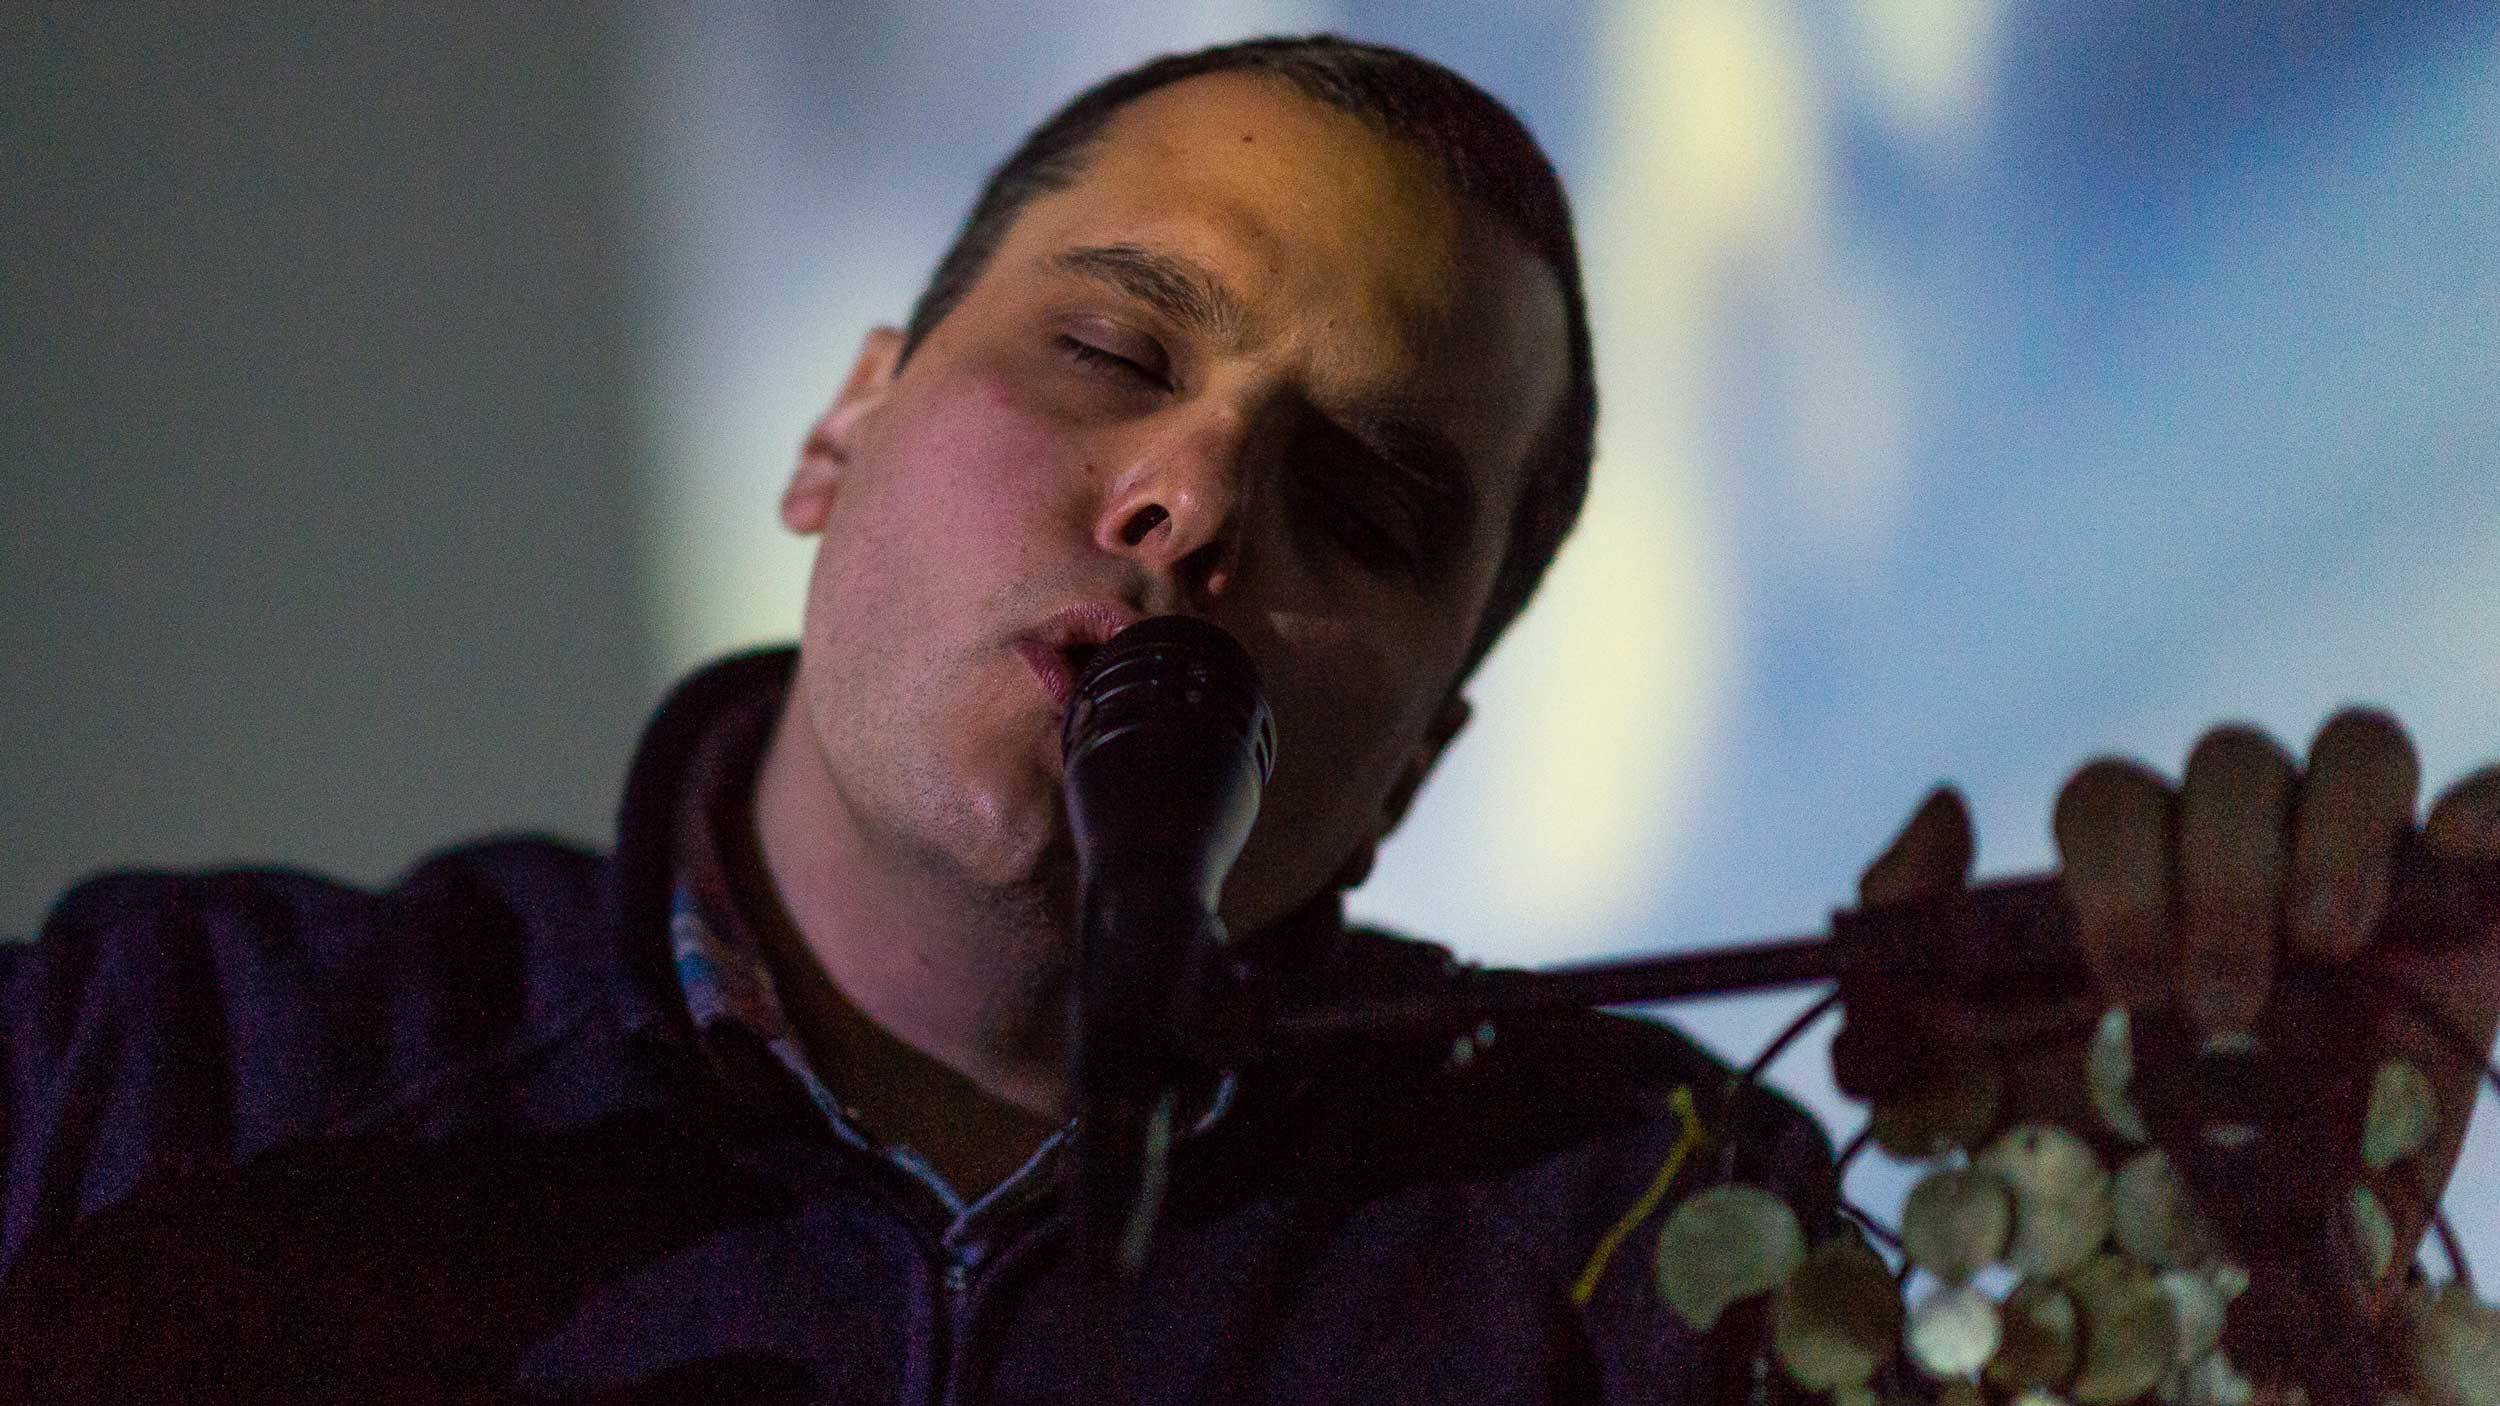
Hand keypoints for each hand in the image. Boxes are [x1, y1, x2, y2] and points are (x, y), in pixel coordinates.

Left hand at [1846, 710, 2499, 1292]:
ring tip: (2323, 949)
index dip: (2116, 870)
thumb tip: (1945, 801)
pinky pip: (2493, 795)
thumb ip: (1904, 948)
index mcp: (2131, 874)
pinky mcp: (2468, 913)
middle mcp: (2242, 852)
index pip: (2110, 794)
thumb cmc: (2091, 1175)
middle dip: (2217, 873)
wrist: (2220, 1281)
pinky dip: (2481, 800)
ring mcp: (2364, 870)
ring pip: (2353, 747)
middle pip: (2228, 763)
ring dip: (2334, 832)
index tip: (2125, 987)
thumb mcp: (1954, 1077)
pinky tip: (2455, 847)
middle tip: (2218, 1001)